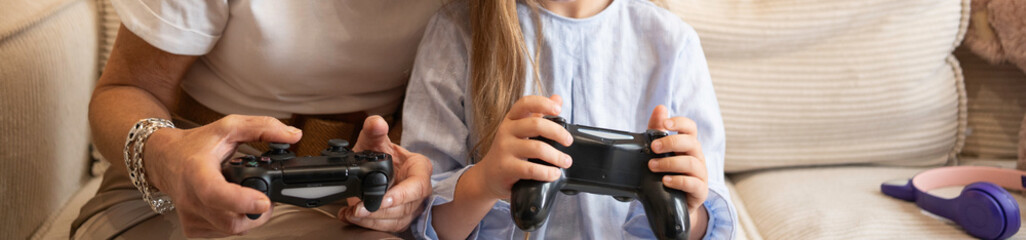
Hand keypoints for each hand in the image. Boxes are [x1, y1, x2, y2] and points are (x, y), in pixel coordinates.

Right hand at [143, 115, 302, 236]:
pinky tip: (231, 205)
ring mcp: (190, 216)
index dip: (241, 200)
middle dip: (257, 212)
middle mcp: (190, 198)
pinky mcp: (192, 228)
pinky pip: (223, 233)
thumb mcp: (229, 127)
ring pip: (231, 229)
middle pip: (231, 220)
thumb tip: (293, 136)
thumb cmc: (196, 145)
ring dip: (248, 217)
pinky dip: (235, 221)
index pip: (215, 193)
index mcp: (196, 171)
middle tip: (265, 197)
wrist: (166, 159)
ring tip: (247, 198)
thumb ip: (262, 128)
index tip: (263, 201)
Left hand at [338, 116, 432, 231]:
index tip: (385, 198)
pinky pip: (388, 227)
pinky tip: (351, 217)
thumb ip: (374, 131)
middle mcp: (420, 191)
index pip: (418, 185)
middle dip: (380, 210)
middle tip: (359, 209)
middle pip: (405, 207)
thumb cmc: (383, 155)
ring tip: (352, 213)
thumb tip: (376, 123)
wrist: (381, 169)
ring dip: (372, 220)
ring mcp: (412, 207)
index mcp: (420, 169)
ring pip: (396, 220)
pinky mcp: (400, 218)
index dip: (402, 194)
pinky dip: (367, 225)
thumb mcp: (376, 141)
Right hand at [469, 95, 573, 199]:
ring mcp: (504, 149)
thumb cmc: (510, 151)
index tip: (558, 109)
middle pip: (536, 124)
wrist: (488, 177)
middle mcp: (506, 131)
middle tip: (569, 141)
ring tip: (566, 162)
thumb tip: (557, 98)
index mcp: (511, 119)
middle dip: (558, 132)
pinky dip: (547, 172)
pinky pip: (531, 169)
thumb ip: (539, 114)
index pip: (525, 103)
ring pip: (537, 148)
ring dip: (556, 156)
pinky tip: (554, 174)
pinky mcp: (505, 168)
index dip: (543, 103)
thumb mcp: (521, 130)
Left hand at [645, 105, 708, 224]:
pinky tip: (665, 181)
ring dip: (670, 163)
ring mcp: (700, 174)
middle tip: (653, 147)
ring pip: (691, 163)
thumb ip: (658, 130)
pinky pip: (693, 184)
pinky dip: (678, 181)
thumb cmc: (668, 172)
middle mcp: (697, 157)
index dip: (680, 123)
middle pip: (691, 143)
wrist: (674, 203)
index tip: (665, 123)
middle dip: (671, 142)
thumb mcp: (660, 152)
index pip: (690, 128)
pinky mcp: (699, 191)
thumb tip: (660, 108)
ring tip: (652, 166)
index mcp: (688, 145)